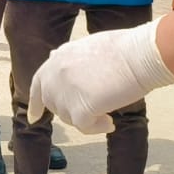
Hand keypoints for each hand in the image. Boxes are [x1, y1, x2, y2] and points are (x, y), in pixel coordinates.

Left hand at [26, 20, 173, 133]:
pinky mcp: (80, 109)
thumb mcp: (87, 46)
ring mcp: (65, 92)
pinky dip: (98, 128)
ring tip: (109, 105)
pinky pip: (84, 128)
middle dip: (72, 110)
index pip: (38, 84)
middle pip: (55, 105)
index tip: (34, 119)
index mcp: (57, 59)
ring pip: (69, 119)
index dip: (36, 104)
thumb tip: (53, 57)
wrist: (140, 55)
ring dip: (88, 117)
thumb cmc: (124, 49)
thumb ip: (69, 58)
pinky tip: (111, 122)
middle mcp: (55, 75)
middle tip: (94, 108)